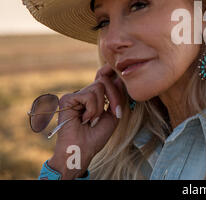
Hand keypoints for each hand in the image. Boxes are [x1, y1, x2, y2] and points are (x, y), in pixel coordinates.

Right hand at [48, 63, 125, 178]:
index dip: (110, 73)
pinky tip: (84, 119)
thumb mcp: (113, 115)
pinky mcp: (67, 99)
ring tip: (92, 120)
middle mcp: (84, 94)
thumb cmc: (96, 136)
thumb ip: (117, 98)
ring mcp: (75, 96)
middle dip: (114, 96)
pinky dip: (92, 109)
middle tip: (115, 112)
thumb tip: (119, 79)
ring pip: (98, 87)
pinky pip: (89, 96)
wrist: (82, 150)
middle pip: (104, 81)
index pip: (103, 78)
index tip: (118, 73)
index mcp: (94, 98)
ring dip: (100, 107)